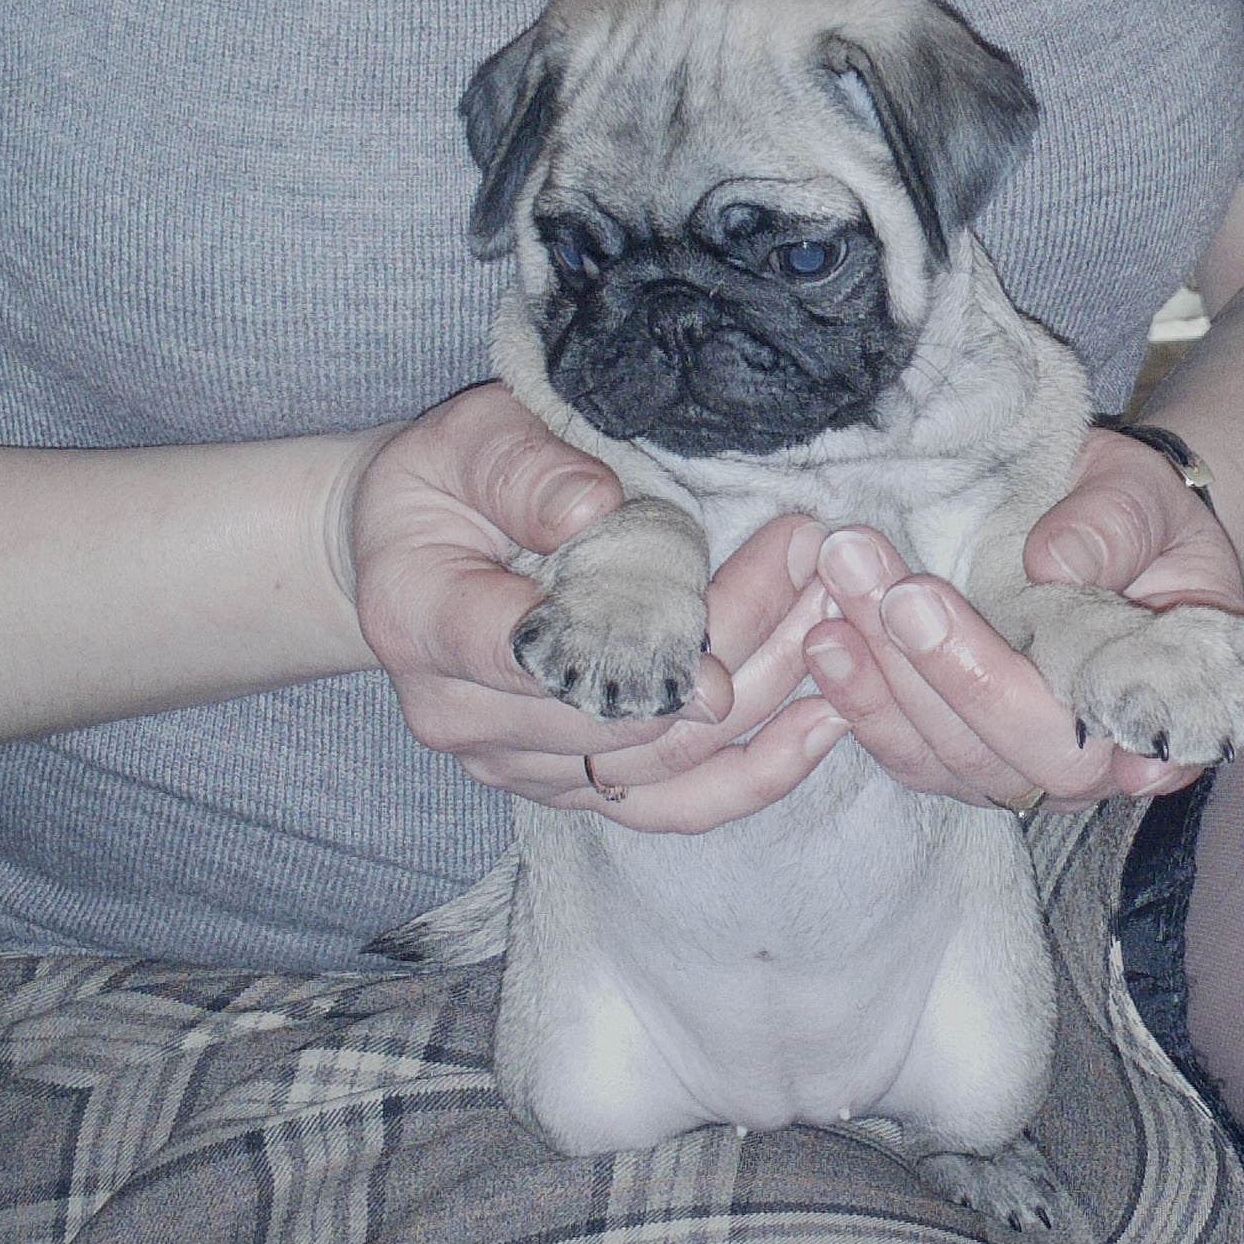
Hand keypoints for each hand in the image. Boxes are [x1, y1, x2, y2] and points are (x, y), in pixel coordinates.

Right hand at [349, 384, 847, 824]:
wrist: (411, 555)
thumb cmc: (444, 485)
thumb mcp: (466, 441)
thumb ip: (522, 469)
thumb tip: (591, 506)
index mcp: (421, 621)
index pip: (516, 652)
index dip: (614, 651)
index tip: (704, 636)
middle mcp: (465, 718)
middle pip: (616, 707)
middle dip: (727, 639)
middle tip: (812, 566)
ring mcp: (523, 764)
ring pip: (662, 757)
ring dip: (761, 690)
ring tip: (832, 613)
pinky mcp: (575, 784)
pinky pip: (673, 802)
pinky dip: (754, 773)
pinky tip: (822, 725)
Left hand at [802, 428, 1243, 810]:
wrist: (1099, 526)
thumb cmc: (1134, 516)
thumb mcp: (1141, 495)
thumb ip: (1114, 524)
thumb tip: (1052, 562)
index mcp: (1165, 700)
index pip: (1124, 733)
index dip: (1083, 725)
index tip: (1040, 681)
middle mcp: (1098, 760)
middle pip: (1018, 752)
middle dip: (946, 670)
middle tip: (889, 585)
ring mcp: (1020, 767)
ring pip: (949, 759)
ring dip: (885, 682)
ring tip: (837, 593)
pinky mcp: (958, 755)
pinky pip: (907, 754)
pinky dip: (860, 703)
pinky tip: (825, 640)